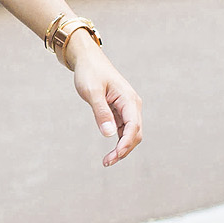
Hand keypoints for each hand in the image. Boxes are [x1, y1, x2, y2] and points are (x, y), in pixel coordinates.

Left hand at [69, 39, 142, 167]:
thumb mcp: (92, 91)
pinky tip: (110, 151)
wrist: (87, 60)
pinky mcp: (120, 111)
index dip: (125, 144)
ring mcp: (127, 108)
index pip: (133, 127)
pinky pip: (123, 129)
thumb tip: (109, 134)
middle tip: (107, 162)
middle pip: (135, 133)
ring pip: (130, 134)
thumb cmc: (89, 73)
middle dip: (124, 149)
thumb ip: (101, 112)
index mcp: (129, 100)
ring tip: (107, 160)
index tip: (114, 157)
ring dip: (122, 148)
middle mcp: (132, 105)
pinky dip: (118, 141)